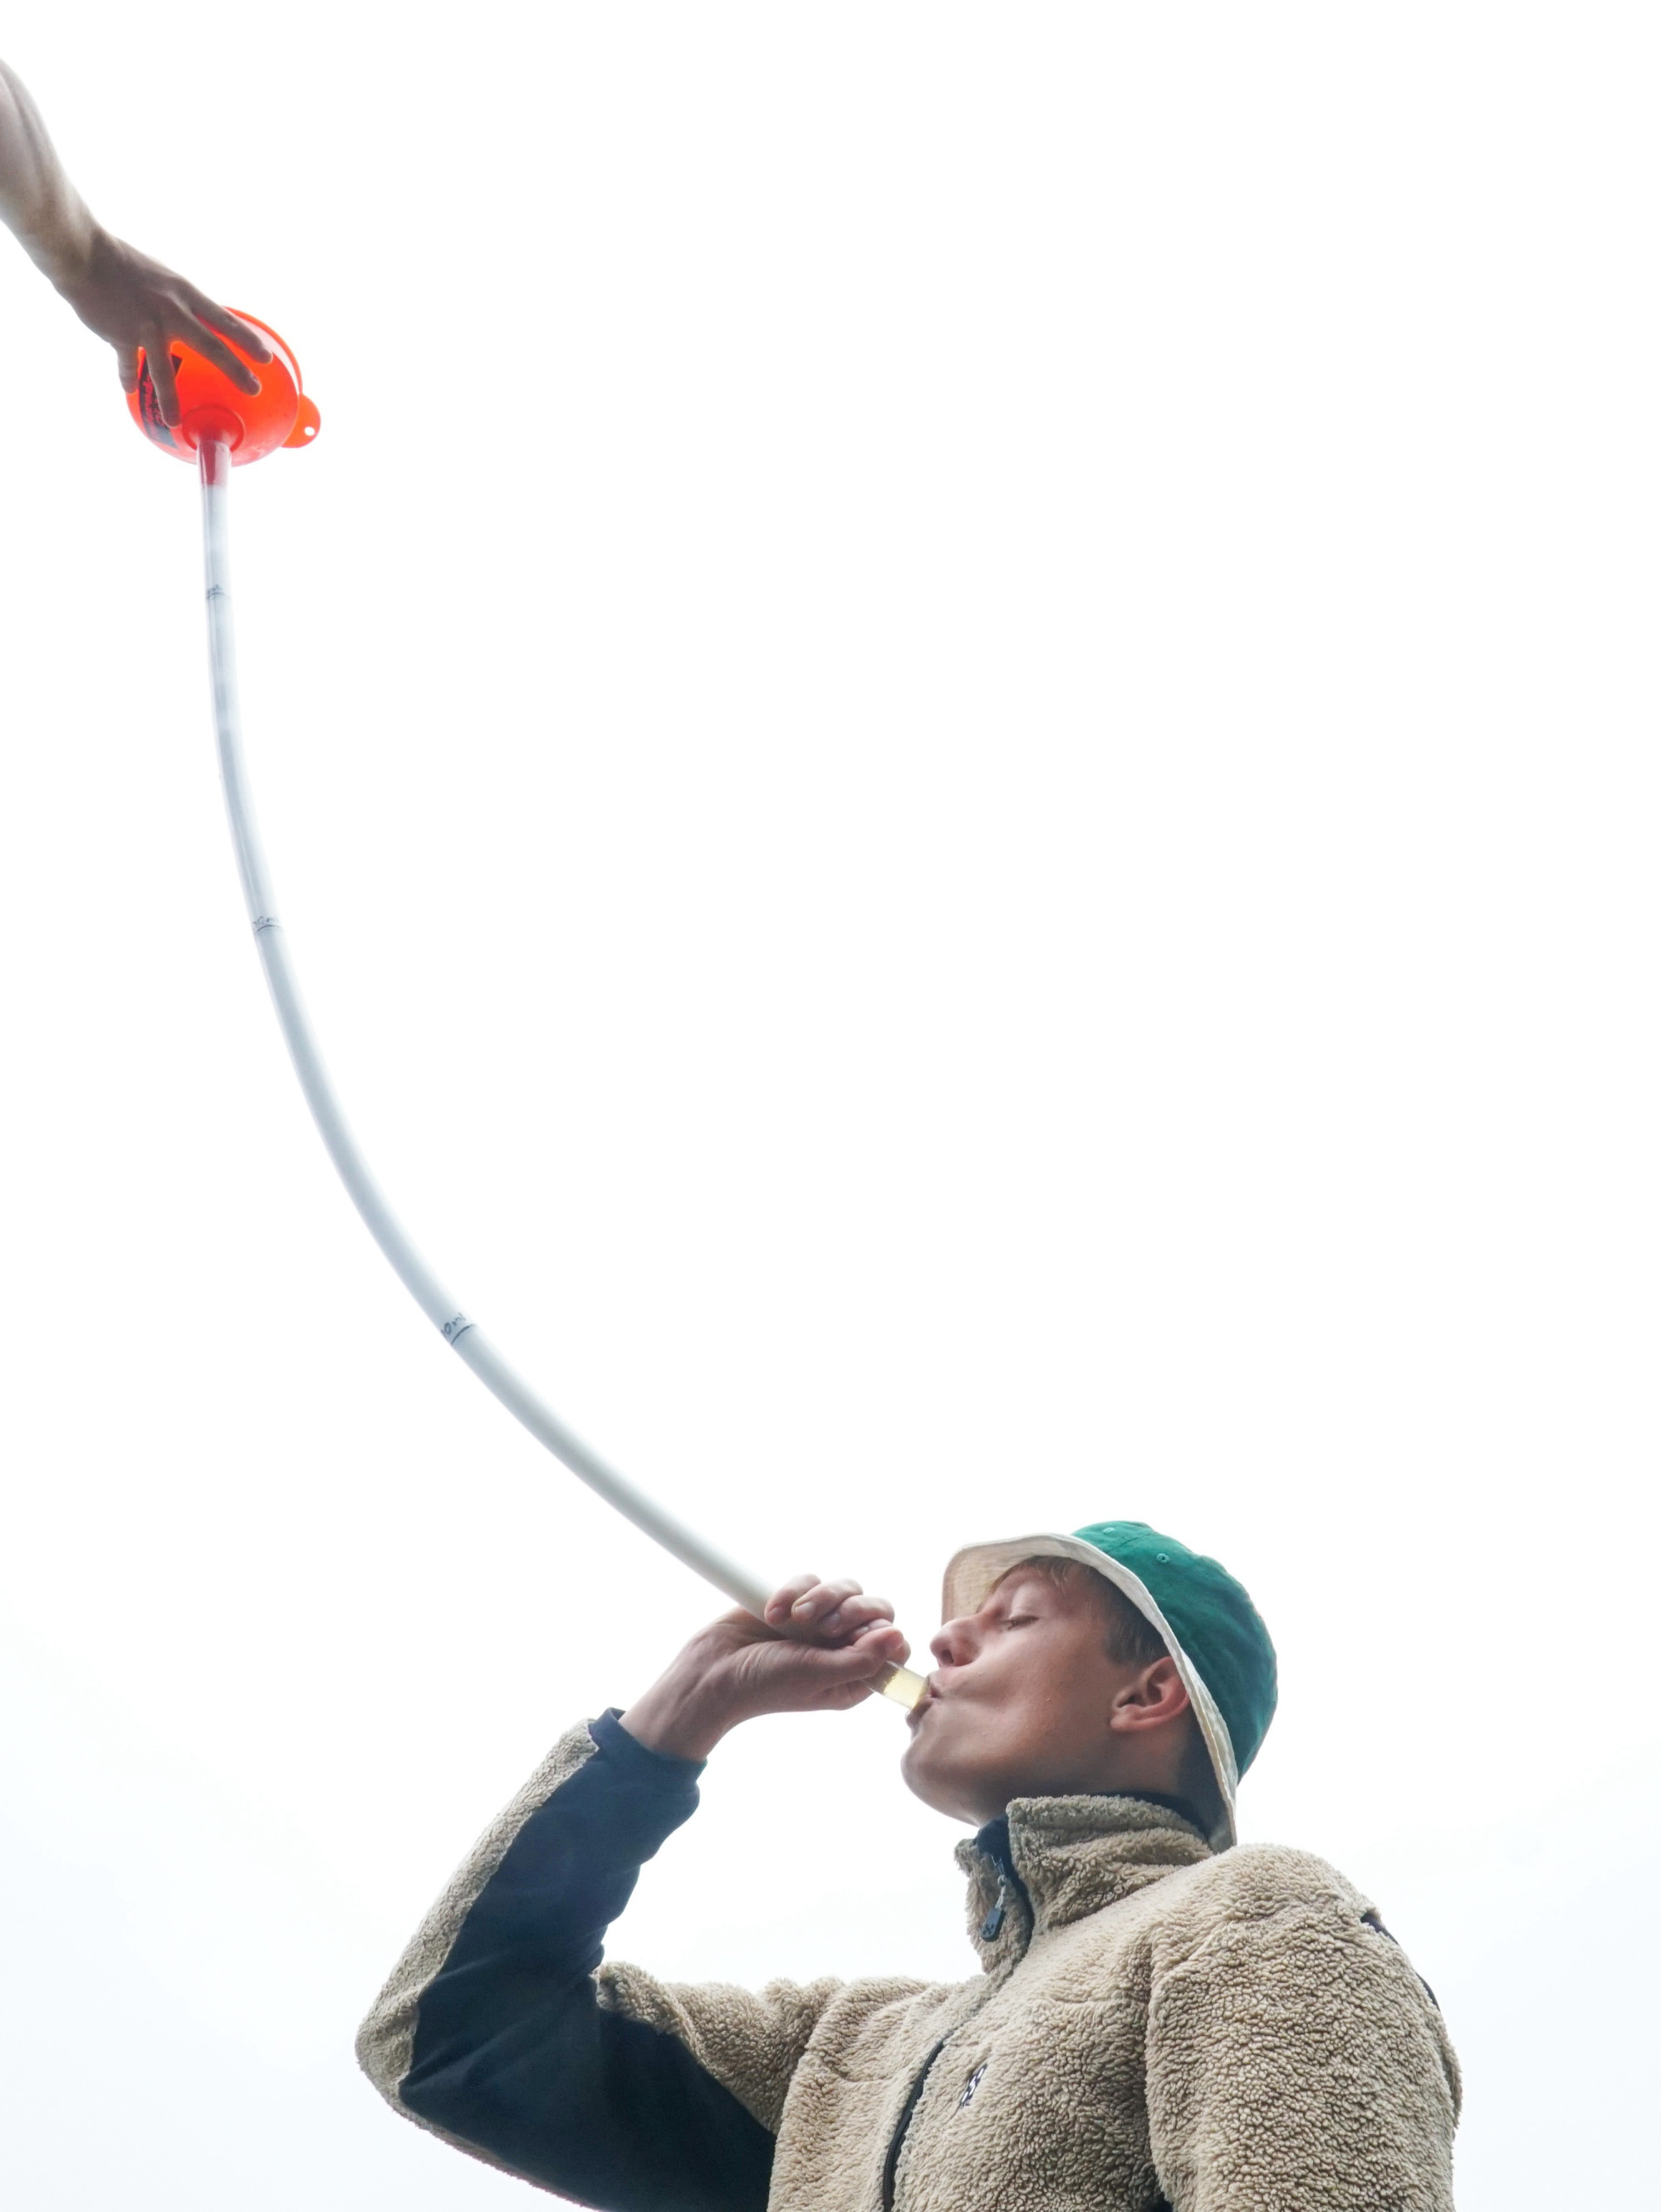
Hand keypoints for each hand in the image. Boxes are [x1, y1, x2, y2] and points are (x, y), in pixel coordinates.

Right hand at [51, 227, 271, 424]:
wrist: (84, 255)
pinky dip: (127, 377)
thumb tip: (194, 323)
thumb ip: (180, 303)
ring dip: (169, 399)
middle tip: (254, 388)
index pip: (224, 319)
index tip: (266, 357)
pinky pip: (127, 364)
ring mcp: (146, 325)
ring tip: (175, 421)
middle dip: (235, 370)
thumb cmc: (124, 265)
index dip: (247, 340)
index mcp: (184, 293)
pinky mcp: (120, 335)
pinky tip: (129, 390)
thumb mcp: (163, 279)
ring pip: (162, 370)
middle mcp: (171, 311)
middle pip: (211, 346)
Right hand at [619, 1575, 908, 1760]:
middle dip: (855, 1610)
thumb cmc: (764, 1686)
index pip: (895, 1645)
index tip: (859, 1638)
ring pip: (846, 1588)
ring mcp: (819, 1622)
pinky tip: (772, 1610)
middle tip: (827, 1627)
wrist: (713, 1670)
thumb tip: (900, 1635)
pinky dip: (794, 1590)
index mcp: (855, 1675)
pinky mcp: (796, 1601)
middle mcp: (842, 1647)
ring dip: (822, 1597)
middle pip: (877, 1609)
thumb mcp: (816, 1676)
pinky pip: (812, 1579)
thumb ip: (861, 1660)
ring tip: (797, 1617)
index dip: (884, 1634)